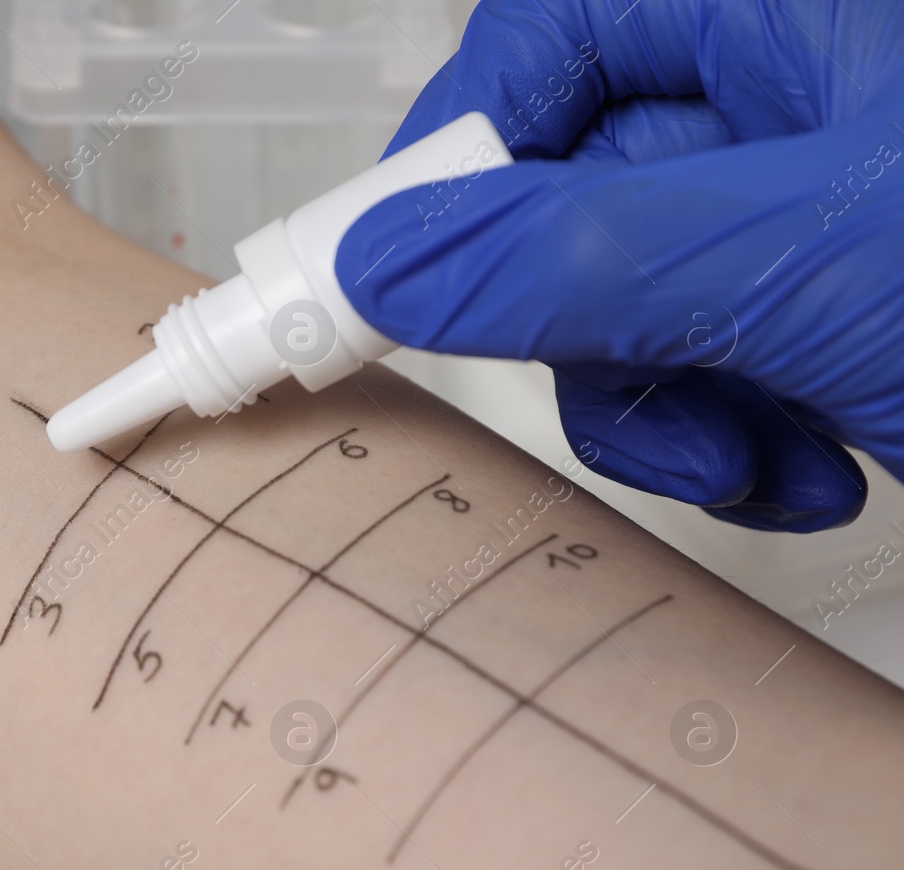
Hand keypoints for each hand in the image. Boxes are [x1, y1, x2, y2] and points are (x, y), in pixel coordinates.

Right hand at [336, 0, 903, 530]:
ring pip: (628, 311)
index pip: (547, 45)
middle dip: (590, 340)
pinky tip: (814, 474)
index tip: (390, 276)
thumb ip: (580, 259)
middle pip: (571, 205)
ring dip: (665, 417)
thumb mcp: (805, 265)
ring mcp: (808, 219)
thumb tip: (388, 264)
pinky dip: (736, 444)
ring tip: (752, 464)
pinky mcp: (830, 317)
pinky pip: (708, 374)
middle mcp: (788, 108)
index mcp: (785, 20)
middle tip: (629, 399)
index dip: (453, 155)